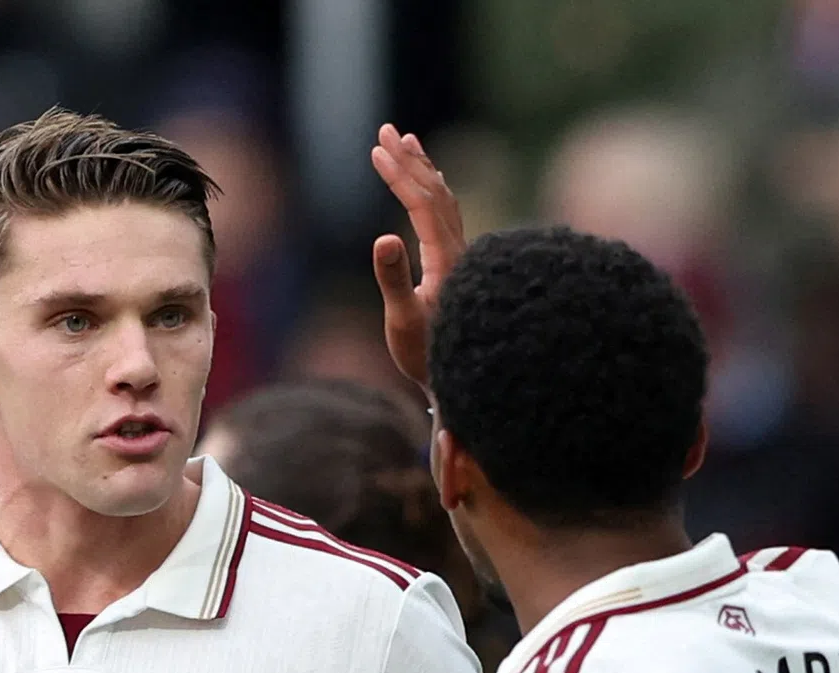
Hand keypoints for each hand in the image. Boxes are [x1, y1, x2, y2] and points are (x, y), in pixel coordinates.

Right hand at [371, 124, 466, 387]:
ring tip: (405, 141)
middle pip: (435, 192)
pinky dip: (433, 191)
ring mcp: (461, 257)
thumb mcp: (403, 321)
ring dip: (423, 169)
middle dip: (409, 160)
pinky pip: (448, 215)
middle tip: (385, 131)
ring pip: (445, 200)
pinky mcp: (458, 264)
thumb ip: (393, 279)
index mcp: (445, 260)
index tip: (376, 151)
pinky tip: (428, 184)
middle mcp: (459, 251)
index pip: (422, 204)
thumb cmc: (427, 355)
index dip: (399, 175)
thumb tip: (383, 238)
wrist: (462, 376)